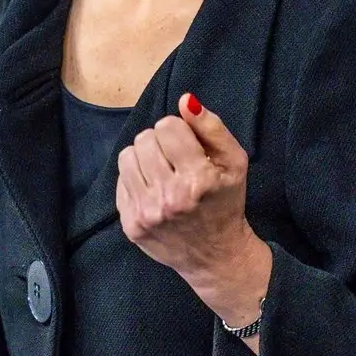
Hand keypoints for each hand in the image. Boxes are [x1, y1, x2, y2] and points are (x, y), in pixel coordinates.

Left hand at [117, 93, 271, 332]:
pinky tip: (153, 190)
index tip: (188, 146)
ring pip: (127, 157)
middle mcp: (169, 197)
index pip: (166, 127)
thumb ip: (212, 128)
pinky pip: (120, 181)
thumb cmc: (226, 202)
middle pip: (144, 139)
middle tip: (175, 159)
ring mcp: (146, 213)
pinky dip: (135, 179)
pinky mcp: (131, 225)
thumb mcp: (235, 163)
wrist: (216, 255)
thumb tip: (185, 100)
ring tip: (161, 171)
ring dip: (143, 157)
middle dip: (160, 142)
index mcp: (198, 180)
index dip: (178, 131)